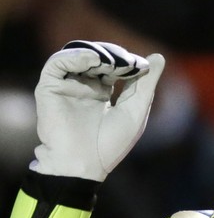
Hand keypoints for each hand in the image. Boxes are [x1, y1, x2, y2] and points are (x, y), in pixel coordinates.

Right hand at [30, 40, 164, 181]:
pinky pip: (58, 63)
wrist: (83, 164)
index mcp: (103, 94)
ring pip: (79, 55)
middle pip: (99, 58)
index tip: (141, 66)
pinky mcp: (50, 88)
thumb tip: (159, 56)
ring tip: (114, 61)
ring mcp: (67, 87)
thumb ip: (147, 83)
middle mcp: (84, 88)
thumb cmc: (111, 144)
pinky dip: (76, 56)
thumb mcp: (136, 110)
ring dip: (99, 53)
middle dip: (116, 56)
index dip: (129, 62)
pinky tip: (94, 59)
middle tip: (129, 62)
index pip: (116, 66)